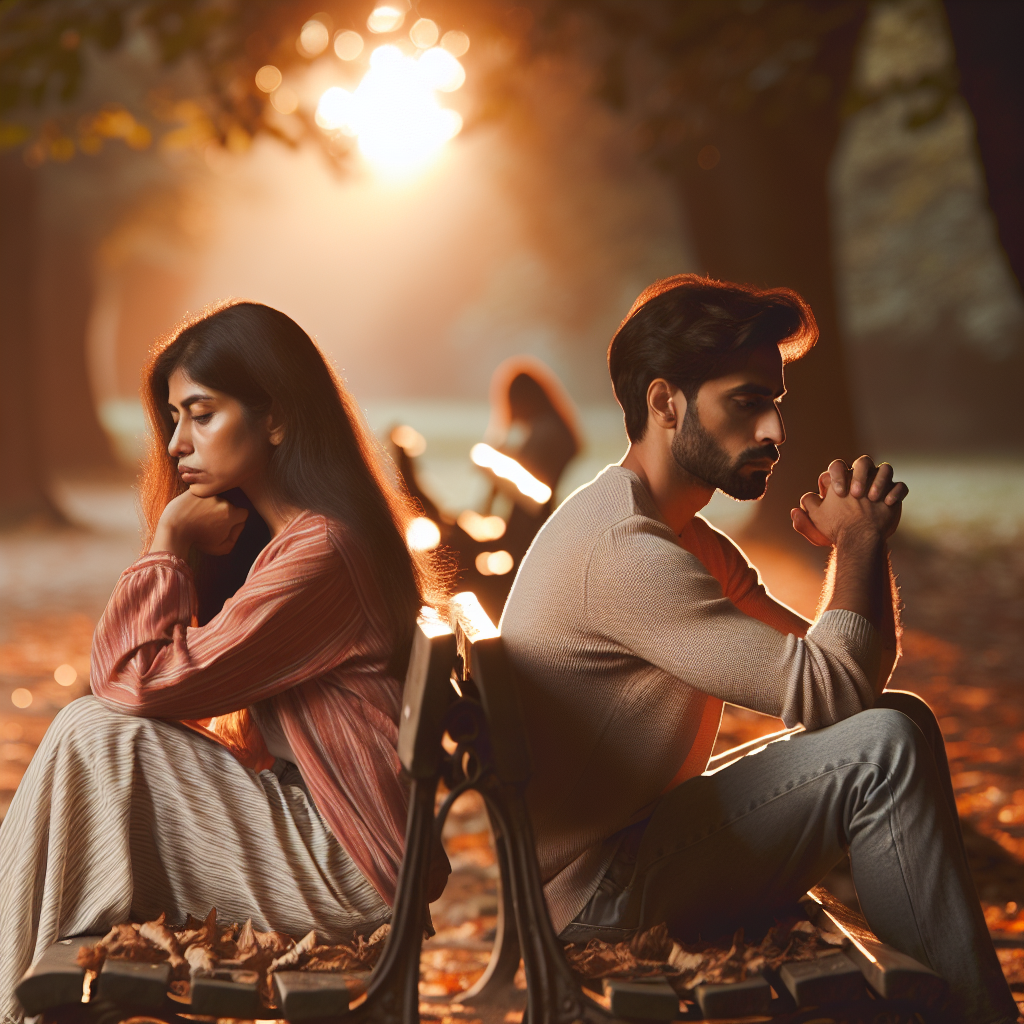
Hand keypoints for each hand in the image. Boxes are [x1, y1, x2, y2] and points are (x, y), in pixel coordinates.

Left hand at [151, 491, 248, 558]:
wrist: (173, 529)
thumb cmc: (196, 539)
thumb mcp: (219, 548)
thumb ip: (233, 540)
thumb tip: (235, 531)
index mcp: (231, 513)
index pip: (243, 514)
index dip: (238, 522)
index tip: (228, 527)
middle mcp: (221, 500)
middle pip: (229, 507)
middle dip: (223, 515)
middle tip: (212, 526)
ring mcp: (207, 494)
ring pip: (215, 501)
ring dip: (210, 508)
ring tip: (199, 519)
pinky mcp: (194, 491)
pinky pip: (201, 497)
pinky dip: (198, 504)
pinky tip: (191, 513)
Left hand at [791, 456, 907, 547]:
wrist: (861, 544)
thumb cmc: (837, 534)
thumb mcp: (817, 532)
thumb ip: (803, 523)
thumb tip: (794, 511)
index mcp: (841, 481)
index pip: (837, 467)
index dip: (837, 476)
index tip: (837, 493)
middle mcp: (860, 479)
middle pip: (863, 462)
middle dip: (860, 474)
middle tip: (856, 494)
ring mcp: (879, 485)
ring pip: (885, 469)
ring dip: (879, 480)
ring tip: (872, 498)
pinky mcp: (894, 494)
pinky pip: (900, 486)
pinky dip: (896, 492)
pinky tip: (889, 503)